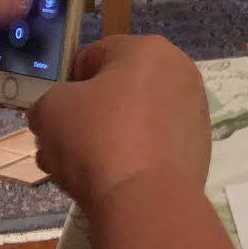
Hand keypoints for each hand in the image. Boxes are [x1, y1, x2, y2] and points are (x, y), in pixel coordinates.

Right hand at [28, 36, 209, 206]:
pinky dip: (135, 158)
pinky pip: (155, 145)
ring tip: (83, 172)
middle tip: (65, 147)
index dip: (68, 86)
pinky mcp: (199, 148)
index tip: (57, 116)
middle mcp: (179, 71)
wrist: (146, 200)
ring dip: (109, 140)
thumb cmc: (97, 139)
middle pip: (118, 91)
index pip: (94, 57)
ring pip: (136, 120)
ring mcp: (194, 111)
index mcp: (147, 48)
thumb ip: (48, 103)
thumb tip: (53, 115)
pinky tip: (114, 182)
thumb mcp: (50, 110)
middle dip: (88, 117)